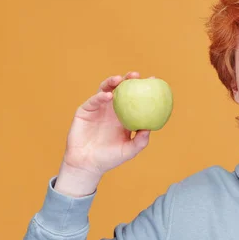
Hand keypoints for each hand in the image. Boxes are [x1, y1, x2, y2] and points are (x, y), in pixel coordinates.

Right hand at [54, 72, 150, 196]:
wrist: (87, 164)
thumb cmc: (109, 158)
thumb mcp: (129, 151)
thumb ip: (140, 141)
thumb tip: (149, 129)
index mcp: (125, 116)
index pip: (135, 99)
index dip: (143, 89)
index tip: (153, 80)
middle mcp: (112, 109)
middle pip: (121, 90)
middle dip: (128, 80)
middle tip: (136, 75)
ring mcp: (98, 108)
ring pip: (105, 90)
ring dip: (112, 82)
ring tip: (120, 80)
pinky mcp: (85, 111)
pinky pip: (93, 101)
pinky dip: (100, 96)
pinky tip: (108, 96)